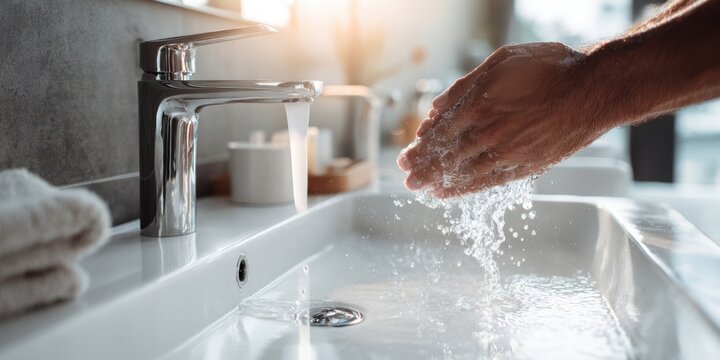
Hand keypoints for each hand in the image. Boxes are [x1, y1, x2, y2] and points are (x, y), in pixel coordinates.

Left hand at [397, 42, 609, 197]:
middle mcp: (490, 133)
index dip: (421, 147)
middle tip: (407, 178)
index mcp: (480, 105)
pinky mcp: (525, 167)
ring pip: (463, 173)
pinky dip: (465, 190)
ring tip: (420, 189)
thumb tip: (437, 107)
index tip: (406, 155)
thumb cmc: (549, 69)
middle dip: (423, 168)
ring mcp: (508, 153)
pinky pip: (487, 183)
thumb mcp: (502, 62)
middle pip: (447, 156)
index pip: (440, 133)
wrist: (593, 89)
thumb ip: (465, 86)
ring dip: (438, 182)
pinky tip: (448, 193)